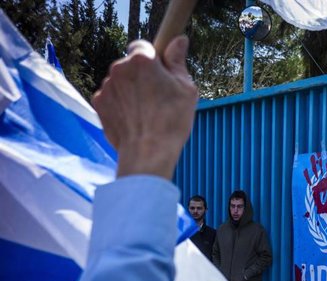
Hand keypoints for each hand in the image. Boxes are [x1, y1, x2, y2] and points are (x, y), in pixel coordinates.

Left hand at [92, 36, 197, 178]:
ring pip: (120, 81)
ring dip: (131, 90)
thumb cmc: (171, 121)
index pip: (143, 46)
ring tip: (147, 112)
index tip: (161, 71)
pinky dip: (121, 104)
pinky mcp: (98, 102)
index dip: (153, 58)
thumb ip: (178, 61)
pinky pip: (111, 97)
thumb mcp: (186, 89)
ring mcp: (106, 85)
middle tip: (158, 96)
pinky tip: (134, 119)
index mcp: (142, 61)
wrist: (147, 152)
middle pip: (130, 65)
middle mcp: (119, 68)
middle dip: (142, 76)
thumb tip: (178, 41)